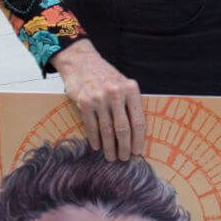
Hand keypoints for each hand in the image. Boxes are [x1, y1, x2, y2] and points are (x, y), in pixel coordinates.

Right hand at [50, 39, 144, 160]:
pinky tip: (97, 147)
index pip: (138, 120)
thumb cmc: (105, 76)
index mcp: (131, 89)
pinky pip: (91, 126)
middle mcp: (116, 93)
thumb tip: (136, 133)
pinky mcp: (84, 102)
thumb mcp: (123, 84)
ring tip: (111, 157)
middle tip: (124, 158)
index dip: (139, 139)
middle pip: (123, 128)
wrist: (81, 61)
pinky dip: (94, 139)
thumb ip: (130, 103)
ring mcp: (99, 98)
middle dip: (124, 147)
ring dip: (109, 147)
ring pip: (106, 130)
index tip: (137, 152)